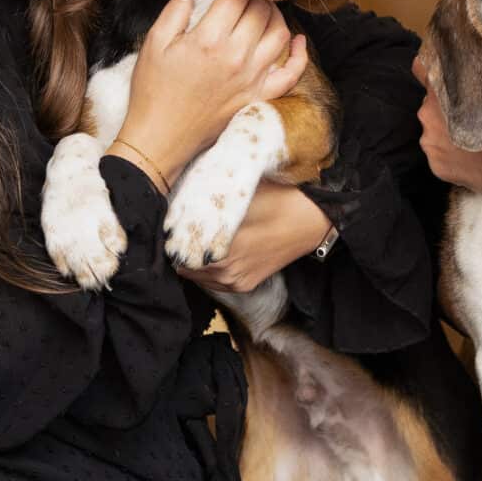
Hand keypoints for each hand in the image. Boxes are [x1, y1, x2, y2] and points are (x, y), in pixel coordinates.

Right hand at [117, 0, 307, 182]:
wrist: (160, 138)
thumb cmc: (153, 92)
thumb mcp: (153, 45)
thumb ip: (174, 13)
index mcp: (209, 40)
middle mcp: (236, 56)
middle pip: (261, 11)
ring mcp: (251, 78)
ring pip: (280, 34)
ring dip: (276, 15)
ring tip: (264, 9)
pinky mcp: (258, 97)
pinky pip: (291, 75)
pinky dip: (300, 55)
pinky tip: (298, 40)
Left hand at [177, 182, 330, 294]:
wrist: (311, 223)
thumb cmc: (279, 202)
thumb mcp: (243, 195)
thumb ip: (210, 205)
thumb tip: (179, 205)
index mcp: (223, 249)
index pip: (179, 252)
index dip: (172, 238)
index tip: (170, 225)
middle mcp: (226, 271)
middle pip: (183, 266)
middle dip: (181, 250)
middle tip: (180, 230)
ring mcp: (236, 282)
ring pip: (196, 276)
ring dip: (193, 261)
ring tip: (197, 240)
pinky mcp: (244, 285)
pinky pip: (212, 282)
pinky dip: (207, 270)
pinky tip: (214, 251)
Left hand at [412, 52, 481, 197]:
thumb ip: (473, 82)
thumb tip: (469, 75)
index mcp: (441, 91)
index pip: (422, 71)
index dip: (428, 70)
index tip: (433, 72)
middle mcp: (427, 115)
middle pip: (431, 105)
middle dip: (445, 108)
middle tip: (469, 114)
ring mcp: (429, 141)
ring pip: (434, 130)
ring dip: (446, 131)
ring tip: (472, 138)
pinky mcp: (434, 164)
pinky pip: (439, 152)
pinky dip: (450, 153)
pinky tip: (469, 155)